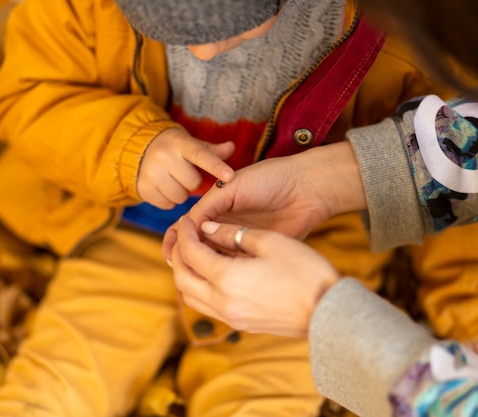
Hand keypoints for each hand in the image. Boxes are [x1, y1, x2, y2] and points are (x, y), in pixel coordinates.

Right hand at [138, 128, 234, 208]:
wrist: (141, 150)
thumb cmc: (175, 149)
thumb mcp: (192, 145)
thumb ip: (213, 151)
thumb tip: (231, 147)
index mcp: (180, 143)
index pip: (201, 156)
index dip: (216, 167)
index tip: (230, 176)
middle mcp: (163, 156)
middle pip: (193, 183)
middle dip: (193, 182)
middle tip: (185, 174)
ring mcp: (150, 173)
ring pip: (180, 197)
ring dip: (182, 193)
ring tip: (175, 180)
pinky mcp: (143, 188)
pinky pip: (167, 205)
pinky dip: (170, 200)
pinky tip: (165, 187)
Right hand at [163, 141, 365, 259]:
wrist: (306, 187)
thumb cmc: (270, 179)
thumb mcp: (232, 187)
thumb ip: (209, 206)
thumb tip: (185, 229)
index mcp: (215, 208)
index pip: (187, 228)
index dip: (176, 241)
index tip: (171, 253)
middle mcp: (224, 226)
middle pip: (198, 247)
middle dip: (186, 258)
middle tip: (181, 268)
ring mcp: (240, 240)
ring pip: (215, 259)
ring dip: (204, 267)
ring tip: (197, 276)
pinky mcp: (257, 251)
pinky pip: (236, 265)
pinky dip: (225, 271)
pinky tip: (219, 279)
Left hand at [170, 217, 339, 337]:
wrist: (329, 311)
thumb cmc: (305, 271)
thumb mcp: (270, 242)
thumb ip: (233, 234)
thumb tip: (207, 228)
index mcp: (227, 279)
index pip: (190, 253)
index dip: (185, 233)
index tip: (187, 219)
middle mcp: (222, 303)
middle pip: (182, 278)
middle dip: (178, 253)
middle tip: (185, 235)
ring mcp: (230, 317)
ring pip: (190, 296)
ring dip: (186, 273)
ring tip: (195, 252)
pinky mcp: (240, 324)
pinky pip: (206, 305)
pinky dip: (200, 287)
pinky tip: (212, 272)